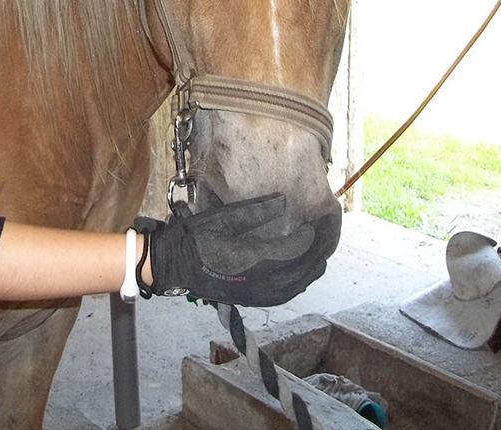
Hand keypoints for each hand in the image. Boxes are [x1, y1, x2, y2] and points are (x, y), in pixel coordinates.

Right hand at [134, 193, 328, 305]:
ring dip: (311, 267)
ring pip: (297, 284)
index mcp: (253, 260)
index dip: (309, 235)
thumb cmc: (196, 237)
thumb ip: (254, 211)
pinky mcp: (253, 299)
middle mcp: (260, 282)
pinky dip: (299, 282)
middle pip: (301, 269)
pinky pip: (286, 293)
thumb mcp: (223, 218)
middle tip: (326, 233)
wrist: (174, 265)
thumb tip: (283, 201)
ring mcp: (257, 294)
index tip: (317, 219)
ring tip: (320, 251)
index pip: (294, 249)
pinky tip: (302, 272)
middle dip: (317, 251)